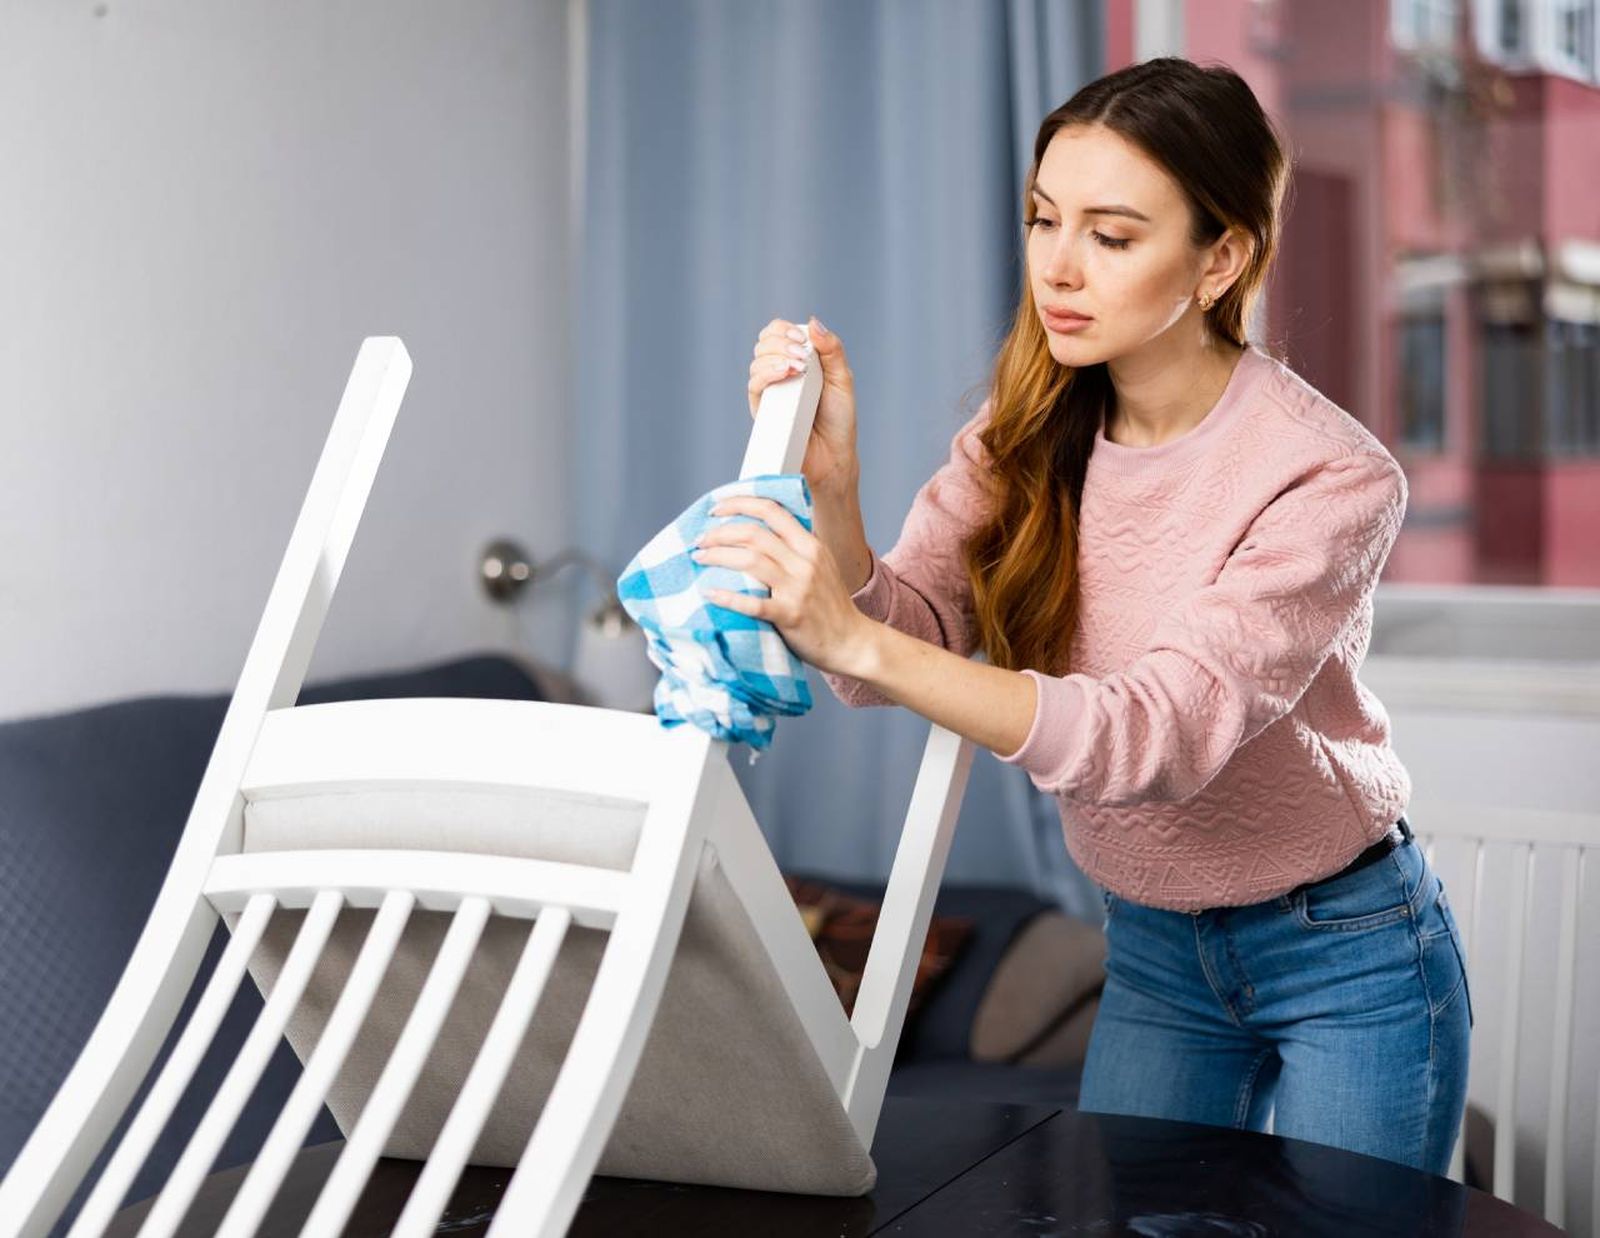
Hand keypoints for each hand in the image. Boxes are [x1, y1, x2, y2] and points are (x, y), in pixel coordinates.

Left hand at [691, 493, 873, 676]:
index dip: (739, 504)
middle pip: (754, 533)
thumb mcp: (819, 566)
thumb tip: (755, 535)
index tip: (716, 509)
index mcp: (810, 546)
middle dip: (720, 532)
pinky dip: (729, 598)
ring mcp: (799, 589)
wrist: (853, 642)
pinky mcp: (791, 616)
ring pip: (750, 561)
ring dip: (718, 556)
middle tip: (700, 539)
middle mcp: (805, 562)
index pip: (772, 510)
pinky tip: (711, 594)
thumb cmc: (830, 606)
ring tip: (699, 558)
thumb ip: (794, 549)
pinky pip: (754, 604)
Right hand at [747, 315, 857, 495]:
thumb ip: (831, 349)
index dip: (784, 329)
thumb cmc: (838, 419)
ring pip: (757, 361)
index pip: (777, 332)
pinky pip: (754, 386)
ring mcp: (769, 391)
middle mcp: (779, 372)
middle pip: (764, 343)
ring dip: (775, 357)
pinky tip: (785, 374)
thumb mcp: (842, 379)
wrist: (833, 455)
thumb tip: (813, 321)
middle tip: (802, 356)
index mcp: (797, 360)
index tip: (801, 340)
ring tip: (798, 368)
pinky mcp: (762, 410)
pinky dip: (767, 373)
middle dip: (781, 342)